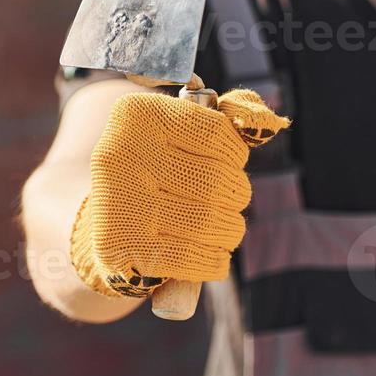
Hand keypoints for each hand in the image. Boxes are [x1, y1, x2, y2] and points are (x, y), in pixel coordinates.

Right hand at [70, 89, 289, 297]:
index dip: (235, 154)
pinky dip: (215, 260)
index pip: (217, 133)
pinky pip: (194, 258)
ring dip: (230, 229)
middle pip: (217, 182)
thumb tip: (268, 122)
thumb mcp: (188, 130)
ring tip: (223, 227)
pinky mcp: (120, 248)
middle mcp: (119, 155)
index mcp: (136, 115)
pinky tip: (213, 255)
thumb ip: (232, 117)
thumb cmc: (162, 169)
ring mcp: (117, 204)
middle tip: (231, 199)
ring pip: (211, 222)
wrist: (107, 221)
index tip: (230, 161)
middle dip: (237, 194)